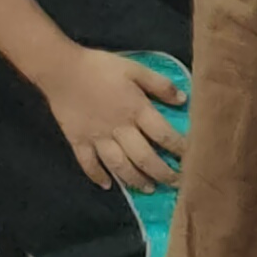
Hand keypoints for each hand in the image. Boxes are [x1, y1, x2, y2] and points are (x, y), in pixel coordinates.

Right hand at [38, 49, 184, 191]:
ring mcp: (97, 138)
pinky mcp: (77, 141)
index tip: (194, 159)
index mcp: (136, 110)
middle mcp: (119, 129)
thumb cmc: (101, 67)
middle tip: (176, 184)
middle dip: (162, 173)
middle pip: (144, 157)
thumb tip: (183, 100)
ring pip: (119, 166)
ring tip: (149, 189)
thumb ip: (160, 84)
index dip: (180, 148)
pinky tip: (107, 186)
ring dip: (135, 180)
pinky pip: (88, 164)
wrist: (62, 70)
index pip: (164, 134)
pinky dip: (97, 176)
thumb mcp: (135, 69)